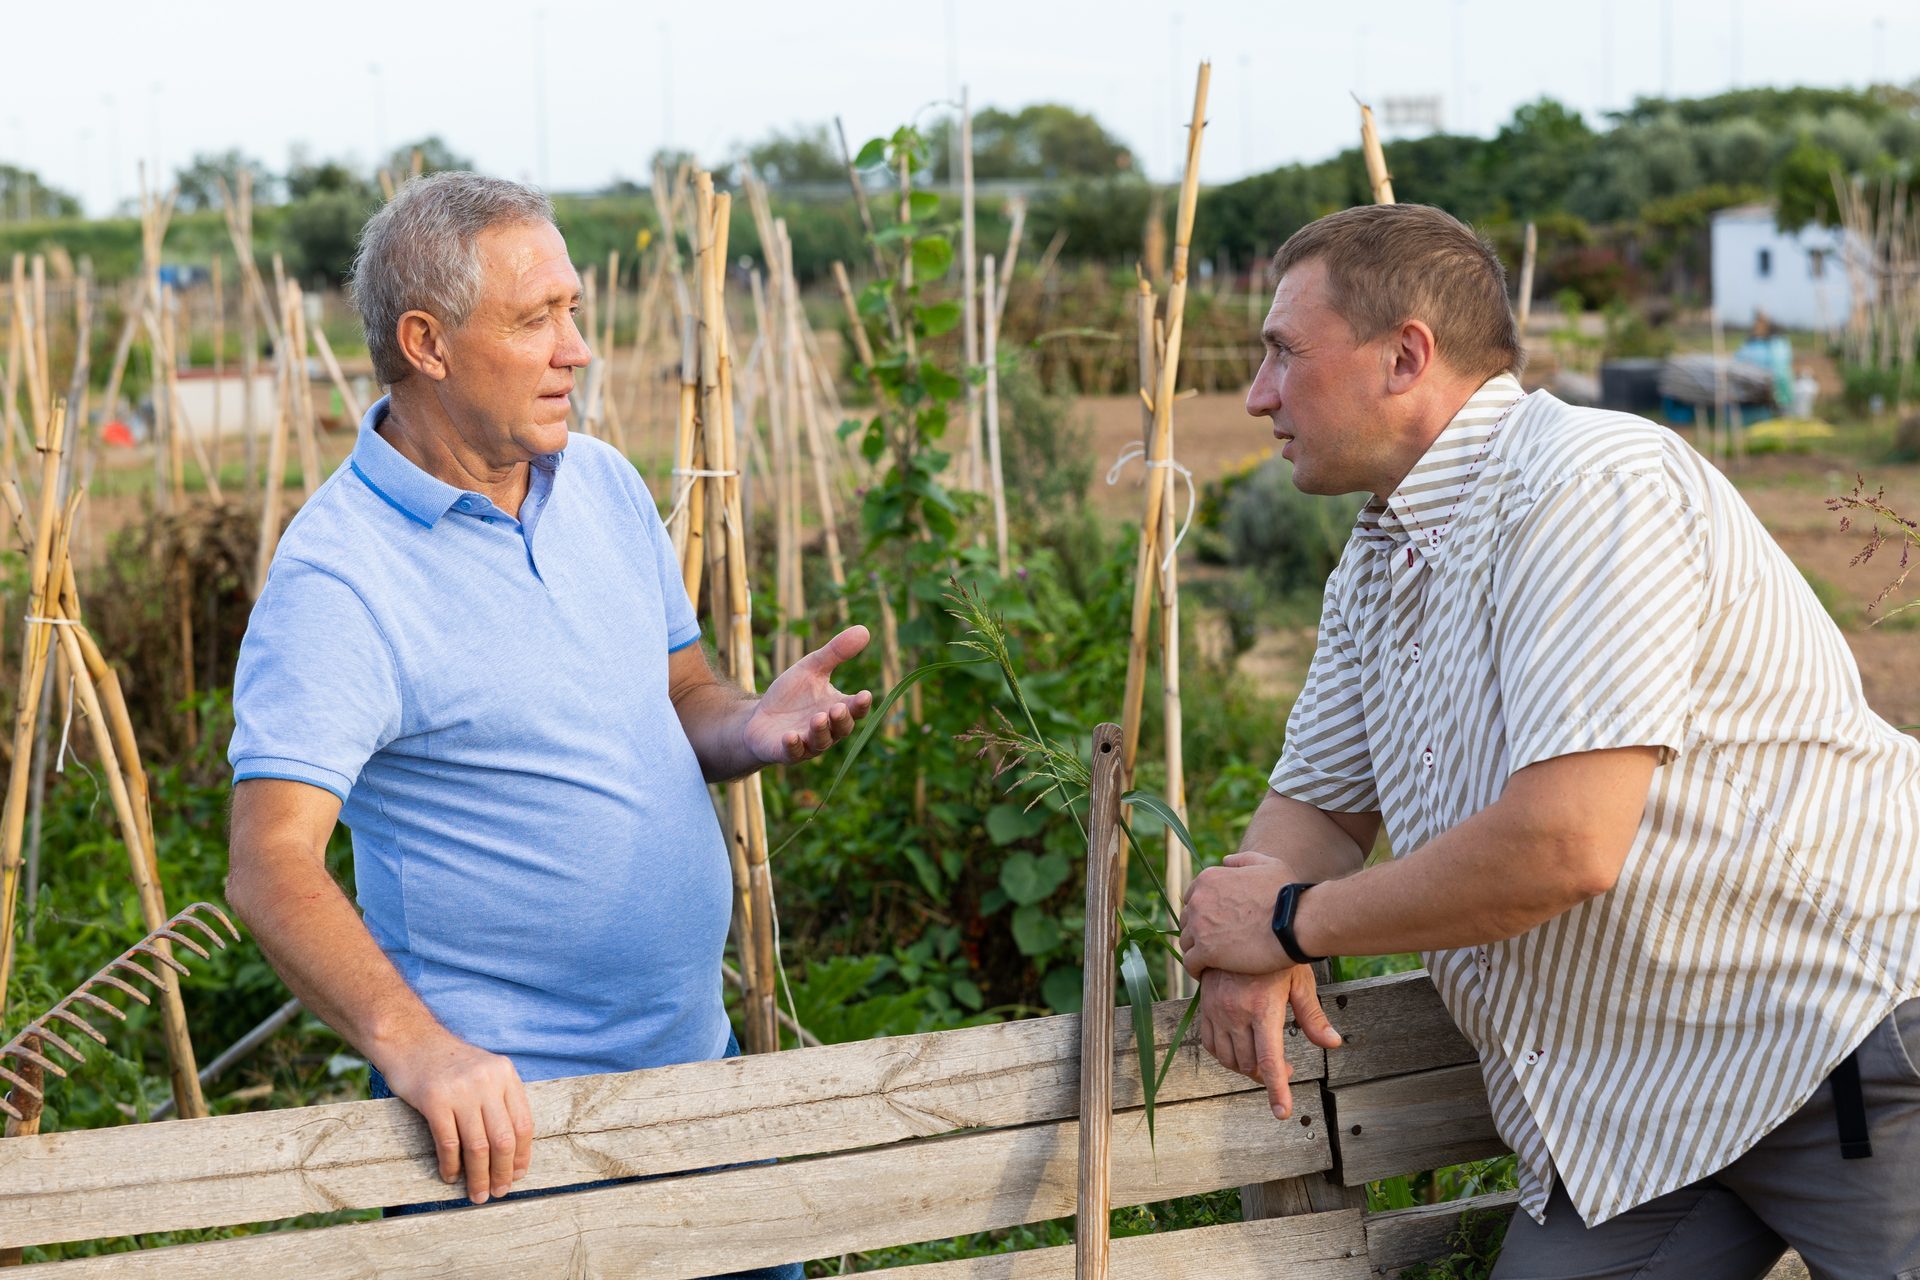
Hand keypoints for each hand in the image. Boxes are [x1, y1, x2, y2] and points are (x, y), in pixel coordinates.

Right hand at [377, 1030, 534, 1204]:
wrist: (411, 1040)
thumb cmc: (448, 1062)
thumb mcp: (484, 1071)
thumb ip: (500, 1100)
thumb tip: (511, 1151)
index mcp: (505, 1074)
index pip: (523, 1123)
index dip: (522, 1154)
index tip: (518, 1174)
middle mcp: (487, 1081)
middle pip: (503, 1139)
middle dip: (503, 1172)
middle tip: (499, 1192)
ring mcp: (460, 1091)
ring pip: (478, 1147)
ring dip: (479, 1177)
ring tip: (477, 1194)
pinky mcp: (434, 1100)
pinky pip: (448, 1143)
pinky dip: (451, 1165)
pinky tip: (451, 1177)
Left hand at [743, 625, 873, 763]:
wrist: (759, 718)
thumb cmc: (791, 695)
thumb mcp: (811, 668)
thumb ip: (836, 652)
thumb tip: (865, 630)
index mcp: (837, 708)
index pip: (855, 709)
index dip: (861, 704)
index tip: (865, 695)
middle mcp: (828, 730)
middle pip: (842, 728)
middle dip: (841, 718)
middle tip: (838, 707)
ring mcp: (808, 743)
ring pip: (820, 741)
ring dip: (820, 730)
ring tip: (819, 718)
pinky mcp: (786, 752)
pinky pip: (793, 752)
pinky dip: (793, 746)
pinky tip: (791, 736)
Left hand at [1179, 850, 1296, 979]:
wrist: (1296, 923)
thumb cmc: (1288, 894)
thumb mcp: (1268, 865)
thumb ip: (1244, 861)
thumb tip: (1225, 860)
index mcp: (1209, 879)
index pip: (1192, 898)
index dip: (1204, 912)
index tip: (1216, 924)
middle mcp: (1198, 900)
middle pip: (1187, 920)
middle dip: (1198, 931)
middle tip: (1215, 944)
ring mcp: (1200, 926)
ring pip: (1186, 942)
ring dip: (1196, 951)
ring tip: (1212, 962)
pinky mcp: (1205, 952)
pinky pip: (1190, 963)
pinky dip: (1196, 970)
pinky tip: (1206, 974)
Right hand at [1197, 967, 1342, 1118]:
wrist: (1239, 927)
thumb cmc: (1276, 955)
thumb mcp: (1299, 981)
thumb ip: (1313, 1017)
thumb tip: (1333, 1043)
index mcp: (1263, 1009)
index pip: (1268, 1061)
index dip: (1277, 1090)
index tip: (1282, 1112)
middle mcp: (1236, 1013)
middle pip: (1250, 1065)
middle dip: (1268, 1076)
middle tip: (1285, 1069)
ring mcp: (1217, 1011)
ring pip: (1230, 1059)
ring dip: (1248, 1068)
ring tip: (1264, 1059)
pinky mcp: (1206, 1007)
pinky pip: (1212, 1045)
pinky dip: (1226, 1056)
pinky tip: (1240, 1048)